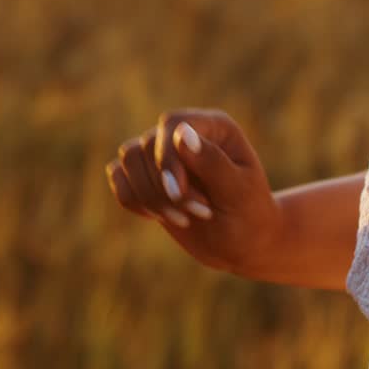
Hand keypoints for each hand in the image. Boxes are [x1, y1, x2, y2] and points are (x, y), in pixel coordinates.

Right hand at [106, 109, 280, 274]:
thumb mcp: (239, 192)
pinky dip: (133, 200)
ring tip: (182, 219)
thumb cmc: (249, 215)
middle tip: (200, 213)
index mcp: (213, 127)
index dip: (167, 158)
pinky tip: (160, 217)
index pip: (172, 124)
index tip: (178, 194)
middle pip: (146, 145)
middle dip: (164, 188)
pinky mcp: (147, 176)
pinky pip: (119, 178)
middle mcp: (184, 134)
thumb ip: (212, 162)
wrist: (243, 243)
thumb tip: (181, 134)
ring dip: (149, 196)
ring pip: (128, 159)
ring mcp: (163, 154)